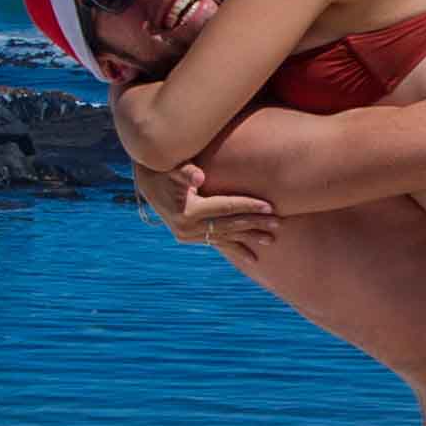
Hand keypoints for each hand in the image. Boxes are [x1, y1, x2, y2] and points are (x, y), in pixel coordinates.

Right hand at [161, 163, 283, 258]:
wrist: (148, 182)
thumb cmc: (165, 169)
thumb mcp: (173, 168)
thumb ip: (185, 171)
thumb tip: (198, 176)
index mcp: (187, 212)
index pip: (225, 208)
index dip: (248, 206)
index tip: (269, 206)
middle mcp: (188, 228)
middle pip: (229, 225)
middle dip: (254, 224)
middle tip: (278, 224)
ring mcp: (189, 236)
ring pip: (226, 237)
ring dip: (249, 238)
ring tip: (271, 240)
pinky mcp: (190, 238)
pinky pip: (217, 244)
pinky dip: (235, 249)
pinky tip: (252, 257)